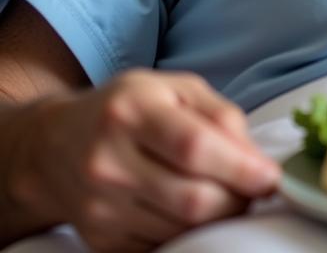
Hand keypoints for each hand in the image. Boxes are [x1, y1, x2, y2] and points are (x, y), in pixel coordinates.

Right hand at [11, 69, 280, 251]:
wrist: (55, 145)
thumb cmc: (133, 108)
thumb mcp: (177, 90)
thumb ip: (221, 116)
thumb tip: (256, 160)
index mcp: (132, 110)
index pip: (194, 147)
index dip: (240, 167)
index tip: (272, 177)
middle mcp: (109, 160)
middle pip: (191, 198)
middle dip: (238, 198)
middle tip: (255, 188)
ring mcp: (100, 206)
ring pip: (181, 228)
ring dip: (218, 217)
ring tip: (227, 194)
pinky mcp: (100, 239)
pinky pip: (161, 245)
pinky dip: (190, 232)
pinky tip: (194, 209)